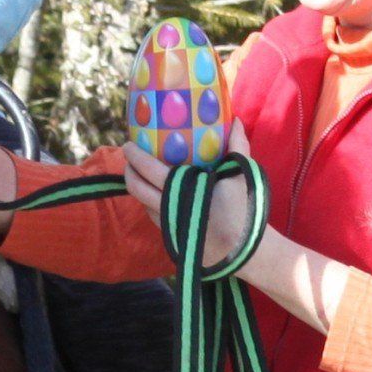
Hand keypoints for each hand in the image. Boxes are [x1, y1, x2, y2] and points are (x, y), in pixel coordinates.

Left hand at [121, 142, 254, 267]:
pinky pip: (152, 214)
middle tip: (130, 156)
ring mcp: (166, 224)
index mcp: (181, 190)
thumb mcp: (241, 175)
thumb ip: (237, 147)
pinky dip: (149, 200)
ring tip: (140, 172)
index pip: (148, 170)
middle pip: (135, 187)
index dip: (135, 156)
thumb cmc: (242, 210)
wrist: (242, 250)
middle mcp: (167, 209)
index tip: (129, 144)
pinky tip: (156, 192)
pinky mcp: (170, 235)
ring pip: (142, 202)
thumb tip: (237, 121)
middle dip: (128, 170)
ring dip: (138, 186)